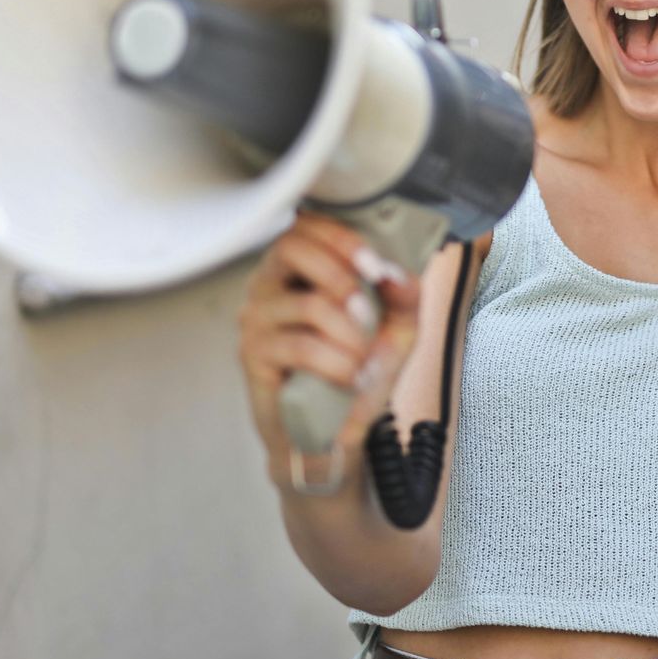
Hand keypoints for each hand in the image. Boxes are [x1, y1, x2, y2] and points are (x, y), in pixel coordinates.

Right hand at [237, 213, 421, 483]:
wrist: (336, 433)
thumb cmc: (361, 371)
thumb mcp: (398, 329)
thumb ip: (404, 296)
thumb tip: (396, 273)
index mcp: (300, 268)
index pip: (306, 225)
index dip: (342, 237)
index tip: (376, 265)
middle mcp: (270, 285)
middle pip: (290, 247)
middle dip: (341, 276)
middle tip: (369, 312)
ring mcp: (256, 319)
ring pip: (307, 304)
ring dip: (350, 333)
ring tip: (366, 358)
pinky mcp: (252, 356)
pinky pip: (300, 347)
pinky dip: (338, 364)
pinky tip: (355, 379)